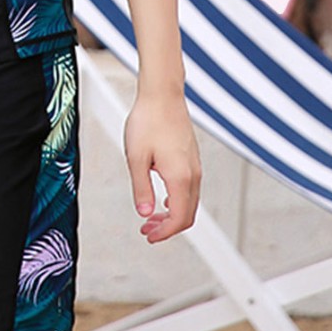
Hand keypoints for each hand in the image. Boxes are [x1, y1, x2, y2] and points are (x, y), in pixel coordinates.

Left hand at [123, 90, 200, 243]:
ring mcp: (195, 166)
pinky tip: (162, 197)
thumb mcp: (136, 158)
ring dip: (172, 213)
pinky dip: (177, 200)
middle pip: (187, 214)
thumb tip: (145, 213)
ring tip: (151, 216)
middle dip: (168, 227)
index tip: (148, 235)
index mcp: (180, 177)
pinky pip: (190, 189)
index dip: (164, 233)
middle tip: (147, 230)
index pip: (178, 218)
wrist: (162, 95)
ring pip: (189, 202)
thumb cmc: (149, 121)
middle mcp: (193, 174)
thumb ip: (141, 189)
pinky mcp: (192, 158)